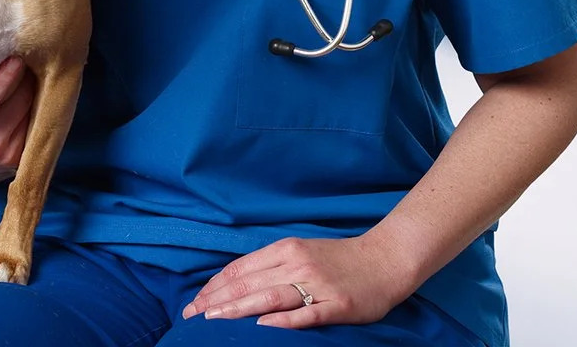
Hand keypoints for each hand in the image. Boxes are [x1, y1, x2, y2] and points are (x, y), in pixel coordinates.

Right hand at [0, 56, 35, 182]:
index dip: (3, 79)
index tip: (15, 55)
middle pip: (19, 100)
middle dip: (24, 72)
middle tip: (25, 45)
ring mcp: (7, 154)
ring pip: (32, 107)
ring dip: (34, 83)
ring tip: (29, 62)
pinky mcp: (22, 157)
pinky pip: (37, 119)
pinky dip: (36, 99)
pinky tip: (29, 84)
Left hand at [182, 235, 408, 328]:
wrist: (384, 260)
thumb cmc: (339, 259)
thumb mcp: (302, 252)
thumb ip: (273, 265)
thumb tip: (238, 282)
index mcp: (286, 249)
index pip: (242, 268)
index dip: (216, 285)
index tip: (195, 301)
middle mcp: (297, 264)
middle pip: (250, 282)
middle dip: (218, 300)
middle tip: (192, 315)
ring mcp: (317, 285)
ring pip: (270, 296)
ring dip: (239, 309)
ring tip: (214, 320)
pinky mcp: (337, 305)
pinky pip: (306, 314)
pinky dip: (282, 320)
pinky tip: (263, 326)